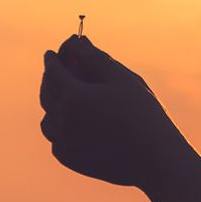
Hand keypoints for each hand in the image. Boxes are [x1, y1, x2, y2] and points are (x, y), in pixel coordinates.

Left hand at [39, 35, 185, 187]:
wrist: (154, 159)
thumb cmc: (142, 113)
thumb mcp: (120, 78)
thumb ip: (94, 57)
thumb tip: (76, 42)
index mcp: (72, 96)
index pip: (52, 71)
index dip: (52, 59)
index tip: (52, 52)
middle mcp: (61, 120)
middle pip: (46, 93)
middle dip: (50, 78)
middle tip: (56, 71)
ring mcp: (64, 143)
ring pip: (47, 119)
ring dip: (52, 104)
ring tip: (62, 97)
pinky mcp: (70, 159)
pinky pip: (56, 140)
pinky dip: (59, 128)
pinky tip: (70, 124)